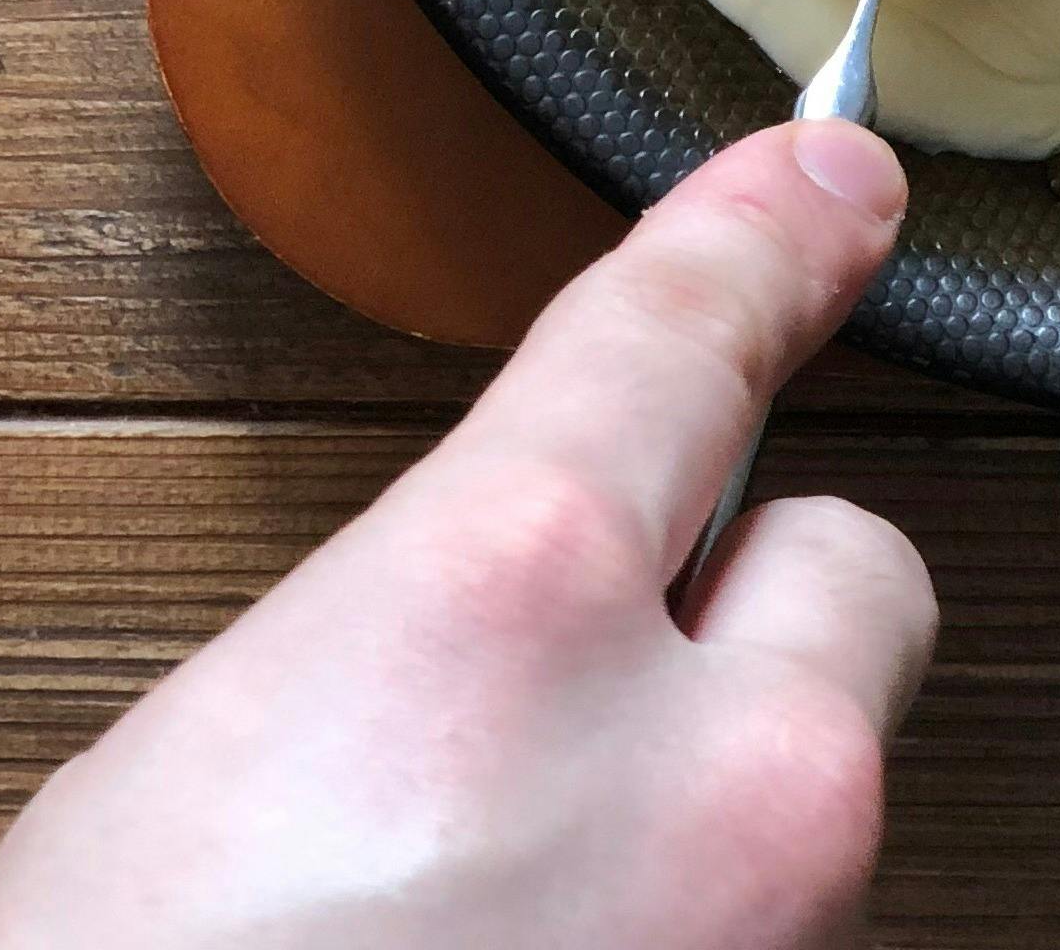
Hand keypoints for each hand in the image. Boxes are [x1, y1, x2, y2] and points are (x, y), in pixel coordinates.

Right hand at [0, 123, 935, 949]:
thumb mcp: (206, 770)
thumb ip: (430, 626)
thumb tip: (533, 595)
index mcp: (502, 618)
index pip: (686, 336)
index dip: (766, 235)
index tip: (839, 185)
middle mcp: (703, 769)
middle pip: (852, 567)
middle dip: (748, 607)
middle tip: (602, 698)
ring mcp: (771, 940)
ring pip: (824, 782)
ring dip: (716, 807)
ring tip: (522, 905)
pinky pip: (787, 931)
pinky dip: (703, 933)